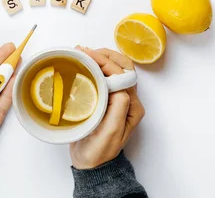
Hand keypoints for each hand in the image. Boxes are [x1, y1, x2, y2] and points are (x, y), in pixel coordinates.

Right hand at [70, 48, 144, 168]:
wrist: (90, 164)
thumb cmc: (99, 151)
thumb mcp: (111, 132)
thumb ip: (119, 108)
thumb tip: (118, 86)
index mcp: (132, 106)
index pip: (121, 75)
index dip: (105, 63)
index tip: (87, 55)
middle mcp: (127, 100)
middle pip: (122, 68)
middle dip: (105, 55)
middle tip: (85, 50)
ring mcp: (116, 99)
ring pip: (114, 70)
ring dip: (100, 58)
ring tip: (82, 53)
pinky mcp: (105, 99)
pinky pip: (103, 77)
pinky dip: (94, 66)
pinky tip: (82, 63)